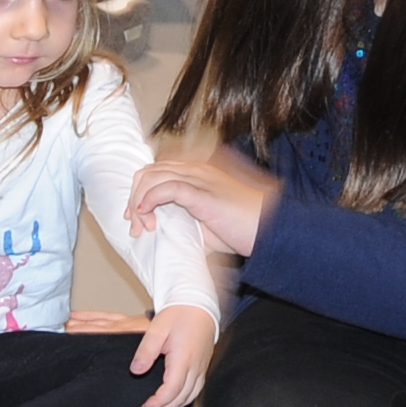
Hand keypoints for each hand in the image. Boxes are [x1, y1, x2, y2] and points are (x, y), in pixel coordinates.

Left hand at [130, 146, 277, 258]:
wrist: (271, 231)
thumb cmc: (244, 229)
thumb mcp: (208, 225)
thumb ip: (186, 222)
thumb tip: (165, 236)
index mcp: (196, 173)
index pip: (155, 172)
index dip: (139, 193)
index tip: (135, 217)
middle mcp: (196, 170)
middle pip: (147, 173)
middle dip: (134, 198)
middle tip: (135, 225)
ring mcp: (200, 179)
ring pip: (152, 178)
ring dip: (139, 202)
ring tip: (141, 226)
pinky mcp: (203, 194)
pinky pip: (167, 188)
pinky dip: (150, 200)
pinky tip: (147, 215)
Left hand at [131, 301, 218, 406]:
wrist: (198, 306)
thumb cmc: (178, 314)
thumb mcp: (156, 329)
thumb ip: (145, 351)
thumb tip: (136, 371)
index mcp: (184, 358)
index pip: (172, 389)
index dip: (159, 403)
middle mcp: (196, 366)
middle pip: (183, 398)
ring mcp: (202, 367)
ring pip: (191, 396)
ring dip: (174, 406)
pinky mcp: (203, 366)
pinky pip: (196, 389)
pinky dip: (184, 399)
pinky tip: (172, 400)